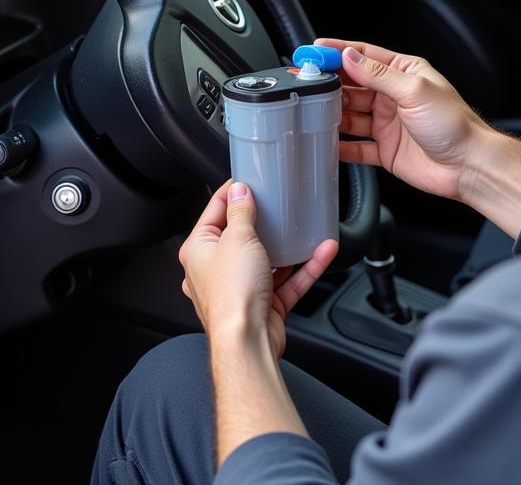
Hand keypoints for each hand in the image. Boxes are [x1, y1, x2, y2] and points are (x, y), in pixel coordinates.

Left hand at [179, 180, 337, 358]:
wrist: (248, 343)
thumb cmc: (232, 296)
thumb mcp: (237, 238)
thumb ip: (240, 212)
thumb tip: (239, 191)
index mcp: (198, 251)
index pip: (214, 211)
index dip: (232, 192)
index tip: (249, 179)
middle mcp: (216, 270)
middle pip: (241, 236)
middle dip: (263, 221)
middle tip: (278, 203)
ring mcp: (240, 288)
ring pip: (268, 259)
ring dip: (289, 246)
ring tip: (305, 228)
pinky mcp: (263, 304)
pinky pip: (286, 281)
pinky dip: (304, 268)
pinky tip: (321, 253)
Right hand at [315, 37, 494, 203]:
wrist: (469, 166)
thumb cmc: (454, 124)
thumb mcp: (415, 90)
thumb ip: (378, 74)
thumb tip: (349, 57)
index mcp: (404, 73)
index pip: (364, 56)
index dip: (338, 51)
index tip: (315, 50)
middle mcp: (394, 96)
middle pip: (353, 85)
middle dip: (331, 84)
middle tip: (308, 83)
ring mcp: (388, 123)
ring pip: (351, 115)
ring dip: (334, 114)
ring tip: (315, 113)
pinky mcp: (386, 150)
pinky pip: (357, 146)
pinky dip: (341, 145)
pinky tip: (328, 143)